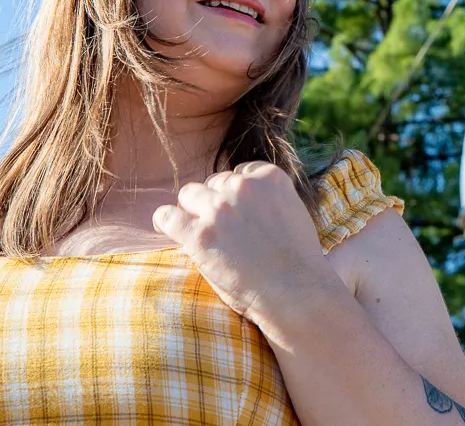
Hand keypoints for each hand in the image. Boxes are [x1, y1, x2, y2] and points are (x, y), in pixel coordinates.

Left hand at [153, 162, 337, 327]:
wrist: (297, 293)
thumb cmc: (299, 262)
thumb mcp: (294, 213)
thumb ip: (271, 198)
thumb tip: (250, 203)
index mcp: (270, 178)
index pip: (241, 172)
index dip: (236, 193)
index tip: (237, 211)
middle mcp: (243, 187)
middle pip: (214, 182)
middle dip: (215, 201)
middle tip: (221, 229)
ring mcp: (220, 209)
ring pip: (189, 194)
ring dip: (192, 210)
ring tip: (196, 231)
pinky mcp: (199, 235)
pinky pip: (167, 216)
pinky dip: (165, 221)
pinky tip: (168, 229)